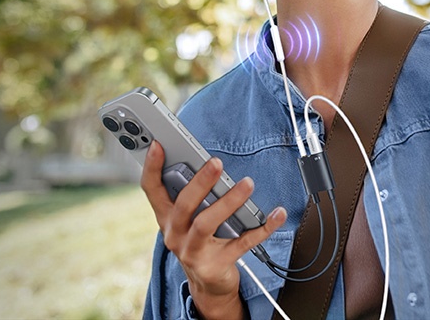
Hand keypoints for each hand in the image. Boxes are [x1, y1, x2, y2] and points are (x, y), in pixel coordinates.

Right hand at [141, 141, 286, 319]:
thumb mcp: (188, 220)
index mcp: (166, 217)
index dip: (152, 166)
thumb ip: (192, 194)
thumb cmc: (200, 241)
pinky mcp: (216, 264)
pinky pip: (243, 243)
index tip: (159, 144)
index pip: (151, 189)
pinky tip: (277, 214)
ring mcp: (193, 252)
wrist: (208, 285)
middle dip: (200, 182)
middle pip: (183, 205)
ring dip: (229, 202)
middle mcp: (175, 234)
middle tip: (216, 163)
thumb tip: (207, 164)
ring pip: (207, 223)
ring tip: (247, 184)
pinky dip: (263, 228)